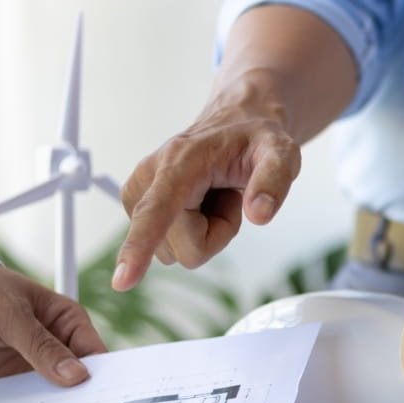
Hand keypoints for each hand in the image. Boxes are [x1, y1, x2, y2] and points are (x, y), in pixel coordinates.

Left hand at [0, 263, 106, 385]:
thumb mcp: (11, 312)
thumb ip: (41, 344)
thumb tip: (76, 374)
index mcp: (67, 322)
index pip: (94, 353)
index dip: (102, 375)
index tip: (102, 394)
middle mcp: (56, 347)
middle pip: (77, 380)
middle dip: (79, 397)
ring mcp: (33, 367)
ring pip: (53, 396)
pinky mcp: (10, 383)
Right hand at [114, 81, 301, 290]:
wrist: (236, 121)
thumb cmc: (256, 138)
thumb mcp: (282, 153)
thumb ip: (274, 181)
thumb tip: (260, 214)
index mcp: (179, 162)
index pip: (156, 211)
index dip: (139, 247)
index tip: (121, 281)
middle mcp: (149, 177)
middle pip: (182, 249)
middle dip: (214, 234)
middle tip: (229, 197)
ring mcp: (140, 194)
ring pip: (176, 251)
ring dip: (205, 232)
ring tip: (216, 196)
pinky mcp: (140, 207)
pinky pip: (171, 246)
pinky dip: (195, 231)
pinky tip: (204, 201)